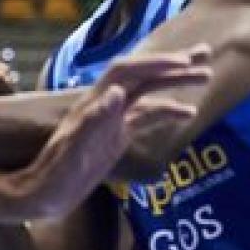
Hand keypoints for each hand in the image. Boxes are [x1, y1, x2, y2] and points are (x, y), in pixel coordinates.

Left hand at [14, 47, 210, 219]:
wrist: (42, 194)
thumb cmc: (55, 175)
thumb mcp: (73, 151)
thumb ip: (93, 121)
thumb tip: (116, 92)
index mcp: (95, 103)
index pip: (128, 72)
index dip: (155, 64)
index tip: (183, 63)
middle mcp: (106, 105)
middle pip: (143, 76)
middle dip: (173, 65)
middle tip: (205, 54)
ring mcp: (113, 119)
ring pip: (150, 93)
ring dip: (176, 82)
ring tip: (206, 75)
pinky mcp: (118, 135)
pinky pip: (147, 116)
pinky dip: (169, 110)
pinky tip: (189, 113)